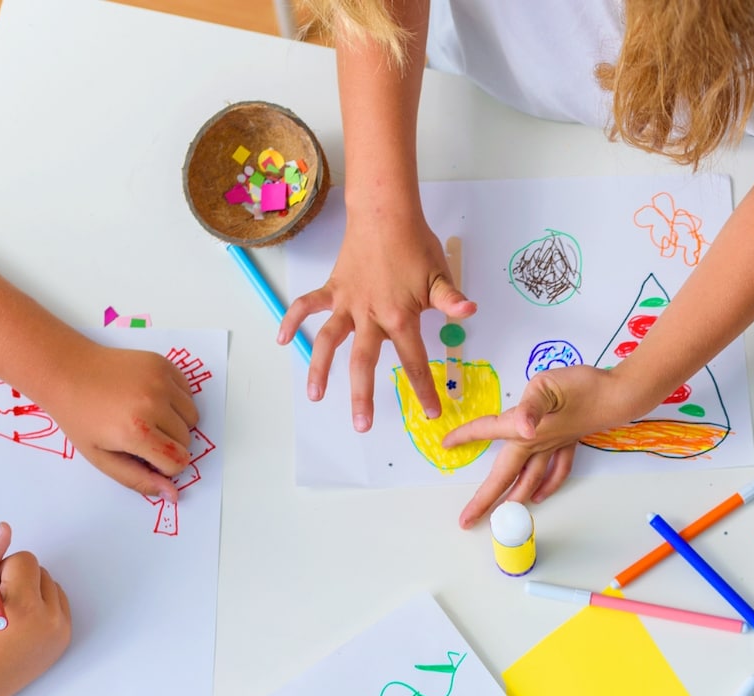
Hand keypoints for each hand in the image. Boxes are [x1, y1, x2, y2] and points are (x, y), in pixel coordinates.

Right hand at [0, 523, 70, 695]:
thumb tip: (5, 529)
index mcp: (25, 605)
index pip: (24, 560)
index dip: (0, 571)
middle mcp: (50, 619)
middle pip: (40, 571)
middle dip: (16, 580)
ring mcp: (60, 632)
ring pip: (51, 587)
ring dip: (31, 592)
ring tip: (7, 616)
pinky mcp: (63, 641)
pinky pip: (58, 606)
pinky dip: (41, 608)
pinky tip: (19, 624)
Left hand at [39, 342, 199, 501]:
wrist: (66, 371)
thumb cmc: (79, 417)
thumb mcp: (100, 457)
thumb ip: (138, 479)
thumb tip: (173, 494)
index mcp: (135, 432)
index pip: (178, 462)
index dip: (163, 465)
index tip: (144, 456)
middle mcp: (152, 405)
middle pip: (186, 441)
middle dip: (168, 444)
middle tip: (139, 434)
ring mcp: (160, 382)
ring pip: (192, 418)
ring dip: (176, 423)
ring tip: (147, 416)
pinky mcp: (163, 365)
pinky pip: (188, 394)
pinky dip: (176, 401)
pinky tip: (150, 398)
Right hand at [283, 209, 475, 431]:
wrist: (385, 213)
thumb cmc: (415, 244)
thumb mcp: (439, 275)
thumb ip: (451, 300)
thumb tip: (469, 312)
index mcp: (399, 317)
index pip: (414, 361)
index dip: (423, 388)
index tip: (430, 412)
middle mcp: (370, 315)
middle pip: (364, 362)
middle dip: (363, 395)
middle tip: (362, 425)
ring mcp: (348, 303)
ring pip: (329, 340)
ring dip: (319, 368)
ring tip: (315, 395)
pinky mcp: (333, 288)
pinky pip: (308, 306)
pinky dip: (292, 320)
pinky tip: (283, 340)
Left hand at [440, 363, 646, 524]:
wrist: (618, 395)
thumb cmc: (582, 386)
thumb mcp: (549, 386)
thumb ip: (531, 406)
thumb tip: (522, 427)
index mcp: (524, 428)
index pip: (488, 432)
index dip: (466, 437)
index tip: (445, 445)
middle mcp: (536, 443)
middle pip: (505, 476)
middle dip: (484, 500)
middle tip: (467, 521)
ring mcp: (554, 446)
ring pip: (530, 479)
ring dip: (514, 498)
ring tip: (501, 513)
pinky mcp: (568, 443)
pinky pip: (555, 471)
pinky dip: (547, 485)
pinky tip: (541, 494)